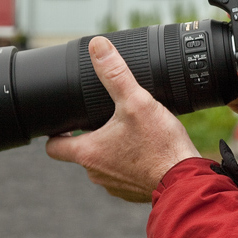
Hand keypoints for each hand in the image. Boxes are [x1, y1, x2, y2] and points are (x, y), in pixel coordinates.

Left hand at [46, 36, 199, 201]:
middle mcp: (95, 172)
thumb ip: (116, 73)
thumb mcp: (137, 101)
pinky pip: (124, 174)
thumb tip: (98, 47)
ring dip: (112, 149)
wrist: (185, 180)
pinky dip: (131, 162)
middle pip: (82, 151)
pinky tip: (146, 149)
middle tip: (105, 118)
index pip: (52, 147)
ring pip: (104, 163)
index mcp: (88, 152)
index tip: (63, 124)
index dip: (55, 133)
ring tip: (131, 132)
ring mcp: (114, 184)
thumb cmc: (160, 146)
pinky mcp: (132, 190)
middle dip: (91, 135)